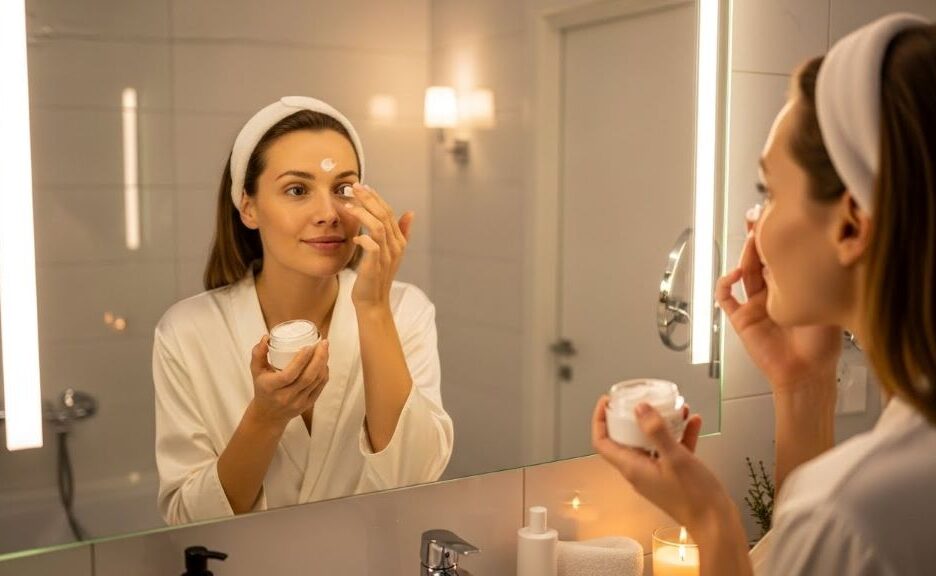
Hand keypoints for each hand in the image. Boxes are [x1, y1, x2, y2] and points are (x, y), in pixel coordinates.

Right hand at [247, 336, 329, 428]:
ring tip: (325, 349)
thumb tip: (266, 337)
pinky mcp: (308, 404)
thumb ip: (258, 353)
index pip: (289, 374)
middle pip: (307, 377)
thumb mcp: (256, 371)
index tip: (309, 346)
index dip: (301, 360)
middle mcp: (285, 397)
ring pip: (316, 381)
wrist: (268, 415)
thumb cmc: (263, 387)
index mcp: (271, 387)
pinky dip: (324, 373)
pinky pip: (320, 387)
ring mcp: (298, 402)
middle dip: (319, 358)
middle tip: (323, 343)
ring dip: (323, 363)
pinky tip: (324, 362)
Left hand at [340, 183, 412, 311]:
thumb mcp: (390, 253)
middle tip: (354, 187)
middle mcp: (395, 246)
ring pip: (378, 227)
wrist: (373, 302)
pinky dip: (363, 238)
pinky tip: (354, 236)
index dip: (376, 197)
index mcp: (398, 241)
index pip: (389, 212)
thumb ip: (401, 232)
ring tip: (348, 206)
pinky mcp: (375, 266)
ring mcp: (386, 256)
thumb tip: (411, 212)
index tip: (362, 186)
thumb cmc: (377, 276)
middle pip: (384, 215)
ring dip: (363, 214)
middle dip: (368, 199)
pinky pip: (371, 247)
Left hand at [591, 396, 724, 534]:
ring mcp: (656, 473)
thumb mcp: (675, 458)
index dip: (600, 420)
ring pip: (651, 442)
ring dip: (660, 424)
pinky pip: (671, 450)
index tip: (607, 402)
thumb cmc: (694, 497)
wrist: (716, 523)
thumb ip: (656, 432)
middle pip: (625, 439)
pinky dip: (679, 435)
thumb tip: (640, 408)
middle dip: (632, 417)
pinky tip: (692, 421)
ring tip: (672, 406)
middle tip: (641, 399)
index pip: (603, 442)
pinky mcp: (673, 475)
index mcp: (632, 468)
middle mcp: (639, 471)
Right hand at [715, 219, 840, 392]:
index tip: (776, 218)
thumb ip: (819, 278)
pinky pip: (725, 298)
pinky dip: (725, 284)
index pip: (780, 257)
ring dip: (745, 256)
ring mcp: (755, 305)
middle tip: (756, 219)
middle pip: (759, 260)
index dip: (776, 238)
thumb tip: (821, 250)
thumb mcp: (827, 302)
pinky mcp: (741, 319)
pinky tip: (734, 275)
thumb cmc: (821, 345)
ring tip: (750, 241)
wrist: (807, 373)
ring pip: (744, 273)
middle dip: (756, 239)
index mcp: (793, 288)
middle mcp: (772, 294)